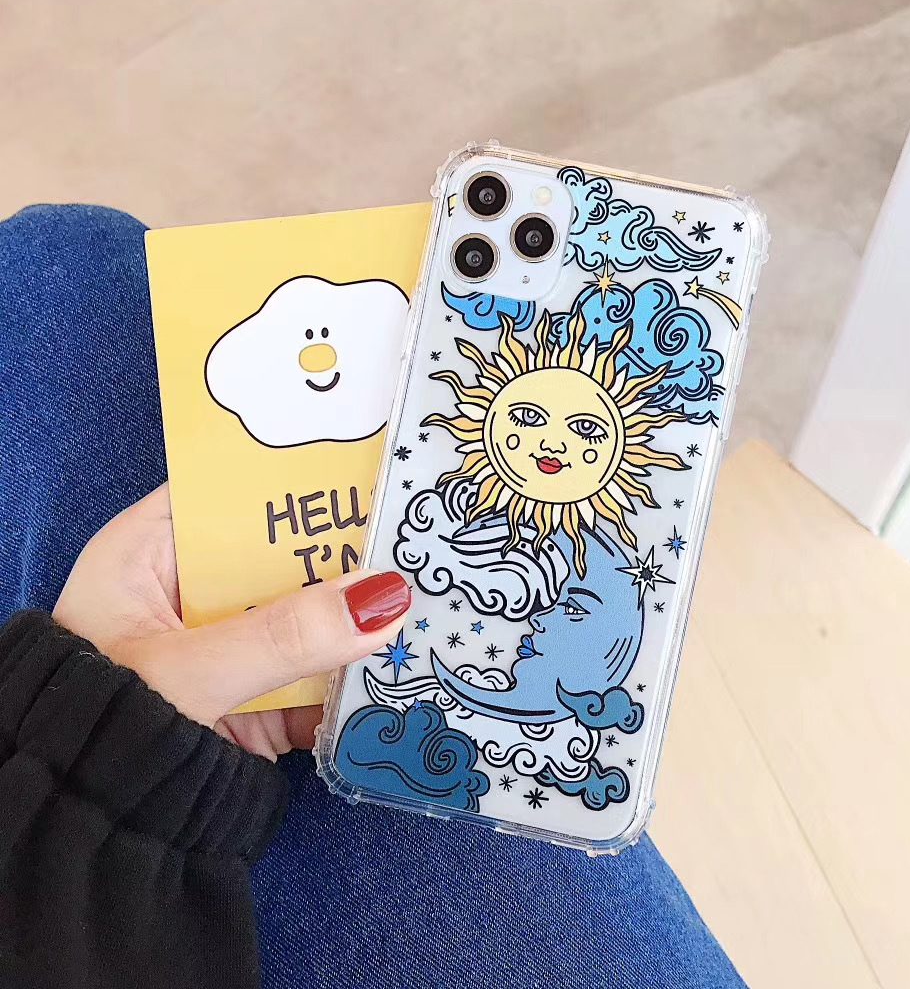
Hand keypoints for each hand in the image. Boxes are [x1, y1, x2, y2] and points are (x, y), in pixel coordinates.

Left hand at [53, 484, 410, 759]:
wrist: (81, 836)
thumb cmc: (104, 728)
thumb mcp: (189, 672)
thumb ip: (284, 636)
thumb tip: (387, 597)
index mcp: (151, 553)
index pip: (235, 493)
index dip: (301, 479)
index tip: (374, 468)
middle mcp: (194, 592)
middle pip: (285, 555)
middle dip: (349, 553)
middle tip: (421, 533)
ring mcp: (227, 646)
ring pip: (308, 616)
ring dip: (360, 617)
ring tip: (432, 591)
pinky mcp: (254, 699)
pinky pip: (315, 676)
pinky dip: (355, 677)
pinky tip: (411, 660)